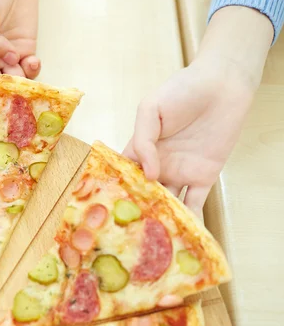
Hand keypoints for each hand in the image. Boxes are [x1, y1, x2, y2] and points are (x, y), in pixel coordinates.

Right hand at [123, 6, 271, 216]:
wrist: (223, 84)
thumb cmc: (182, 89)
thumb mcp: (150, 109)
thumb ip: (143, 140)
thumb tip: (148, 173)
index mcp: (141, 150)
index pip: (123, 173)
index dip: (114, 188)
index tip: (103, 208)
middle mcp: (158, 165)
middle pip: (143, 193)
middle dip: (135, 211)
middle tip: (124, 234)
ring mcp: (180, 172)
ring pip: (167, 202)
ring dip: (160, 219)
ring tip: (149, 241)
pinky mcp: (204, 177)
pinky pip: (195, 202)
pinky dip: (190, 219)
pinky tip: (182, 237)